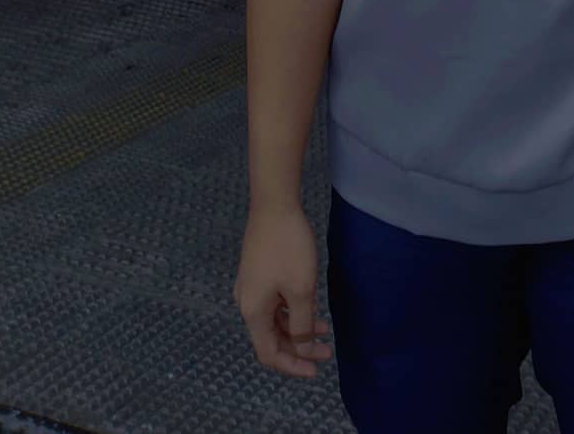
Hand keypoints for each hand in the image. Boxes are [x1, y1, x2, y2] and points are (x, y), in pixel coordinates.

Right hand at [234, 204, 333, 379]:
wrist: (274, 204)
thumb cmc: (288, 247)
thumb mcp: (301, 289)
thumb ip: (302, 323)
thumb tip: (302, 346)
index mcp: (253, 312)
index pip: (269, 354)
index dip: (292, 366)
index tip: (316, 370)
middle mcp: (247, 303)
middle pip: (271, 339)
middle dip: (299, 349)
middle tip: (326, 352)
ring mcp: (251, 287)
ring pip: (274, 321)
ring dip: (298, 330)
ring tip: (325, 331)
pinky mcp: (258, 273)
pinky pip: (275, 304)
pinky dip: (292, 312)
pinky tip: (311, 308)